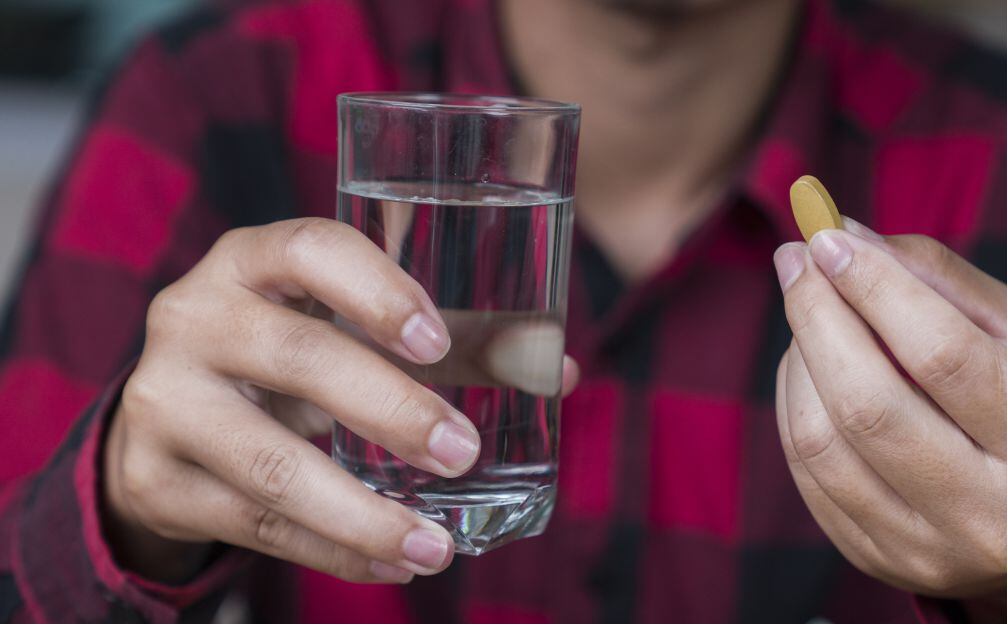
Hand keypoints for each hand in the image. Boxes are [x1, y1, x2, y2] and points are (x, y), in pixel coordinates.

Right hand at [104, 218, 575, 584]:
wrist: (166, 417)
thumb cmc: (286, 355)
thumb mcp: (346, 330)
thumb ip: (451, 342)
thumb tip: (556, 370)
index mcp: (251, 262)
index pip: (310, 249)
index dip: (376, 290)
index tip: (436, 341)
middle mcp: (194, 318)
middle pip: (299, 359)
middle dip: (391, 411)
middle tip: (462, 451)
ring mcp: (164, 401)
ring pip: (271, 465)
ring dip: (363, 513)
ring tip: (435, 547)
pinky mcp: (156, 480)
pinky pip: (255, 526)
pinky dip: (333, 552)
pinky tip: (392, 563)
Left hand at [773, 222, 1006, 621]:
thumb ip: (938, 280)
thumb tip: (841, 234)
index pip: (944, 357)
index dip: (875, 289)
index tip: (828, 238)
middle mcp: (988, 517)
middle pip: (867, 404)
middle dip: (816, 315)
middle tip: (797, 258)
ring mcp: (924, 551)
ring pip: (819, 440)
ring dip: (797, 357)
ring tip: (809, 310)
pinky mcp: (872, 560)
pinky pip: (804, 469)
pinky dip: (793, 401)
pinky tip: (807, 365)